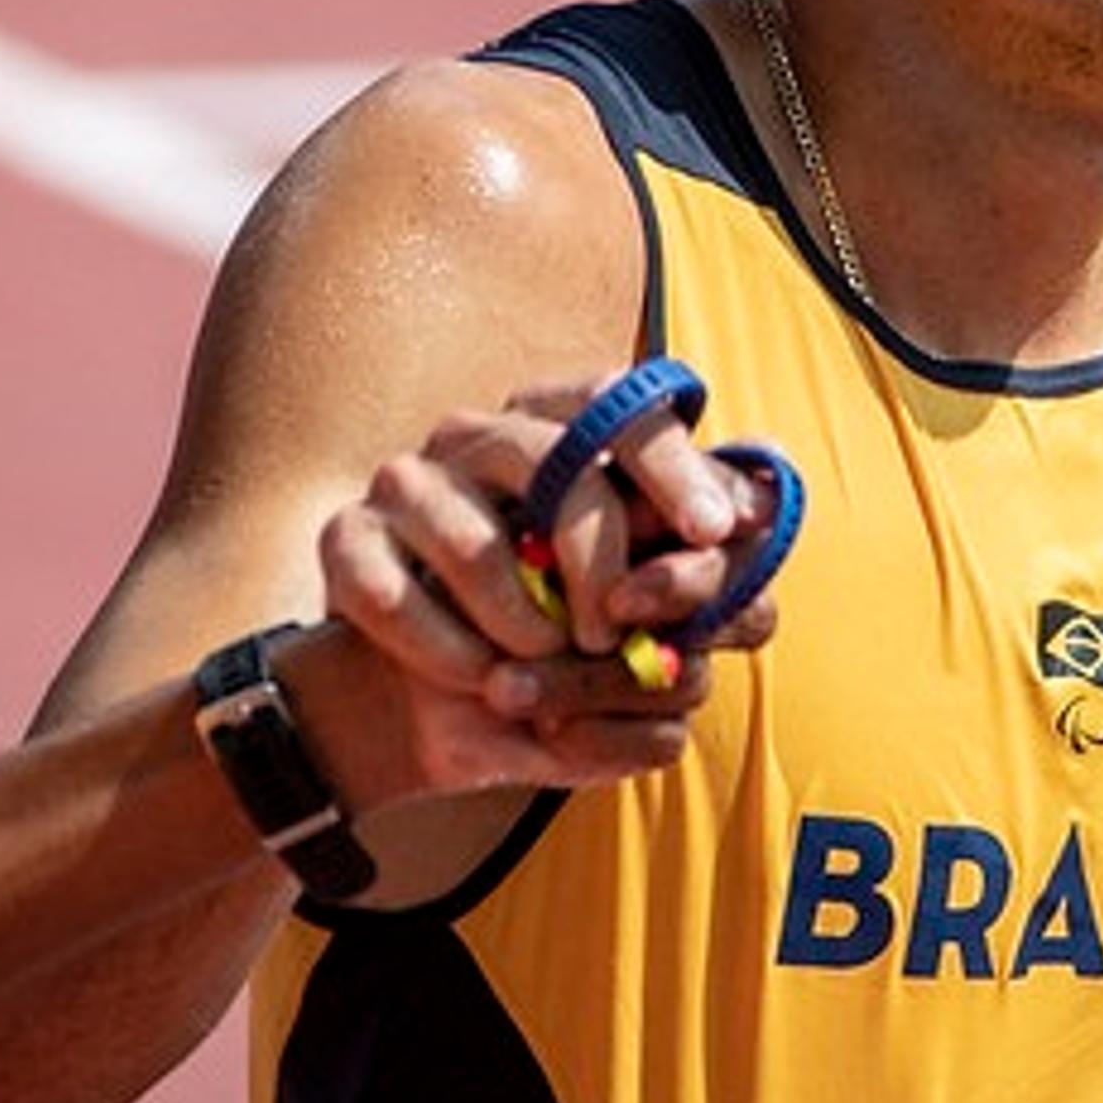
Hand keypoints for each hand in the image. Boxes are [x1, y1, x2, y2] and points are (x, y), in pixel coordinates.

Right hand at [307, 381, 783, 803]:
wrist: (432, 702)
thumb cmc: (553, 636)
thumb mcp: (635, 609)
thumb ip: (696, 569)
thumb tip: (757, 521)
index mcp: (556, 427)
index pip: (619, 401)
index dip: (673, 462)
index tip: (714, 532)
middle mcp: (476, 433)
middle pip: (557, 463)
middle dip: (600, 563)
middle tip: (615, 635)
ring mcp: (404, 480)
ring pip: (475, 543)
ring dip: (521, 627)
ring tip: (537, 668)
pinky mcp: (344, 539)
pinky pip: (398, 599)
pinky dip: (448, 655)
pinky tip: (476, 679)